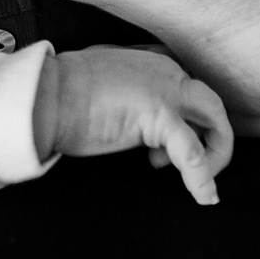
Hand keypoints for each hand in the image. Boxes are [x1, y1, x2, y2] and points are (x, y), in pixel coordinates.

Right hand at [40, 44, 232, 204]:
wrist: (44, 97)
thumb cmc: (58, 93)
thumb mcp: (100, 79)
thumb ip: (122, 88)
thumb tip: (123, 111)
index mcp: (151, 61)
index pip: (188, 89)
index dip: (184, 119)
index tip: (160, 147)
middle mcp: (166, 71)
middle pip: (209, 103)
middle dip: (208, 136)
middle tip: (178, 162)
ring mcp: (166, 92)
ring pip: (216, 120)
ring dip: (215, 154)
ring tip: (200, 181)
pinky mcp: (160, 118)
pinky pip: (195, 154)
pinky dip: (203, 180)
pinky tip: (204, 197)